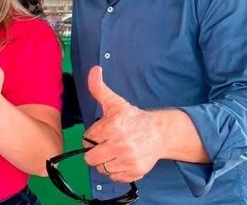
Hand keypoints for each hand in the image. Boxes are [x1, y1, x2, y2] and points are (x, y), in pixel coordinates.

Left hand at [83, 66, 160, 182]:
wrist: (158, 133)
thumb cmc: (133, 118)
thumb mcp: (115, 102)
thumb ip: (99, 88)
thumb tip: (94, 70)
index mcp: (112, 126)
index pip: (87, 139)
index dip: (91, 136)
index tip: (100, 133)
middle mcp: (120, 144)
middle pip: (90, 157)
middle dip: (94, 151)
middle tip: (103, 145)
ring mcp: (128, 159)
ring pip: (101, 168)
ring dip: (104, 161)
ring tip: (112, 152)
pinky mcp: (135, 171)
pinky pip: (114, 177)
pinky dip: (114, 171)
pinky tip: (120, 159)